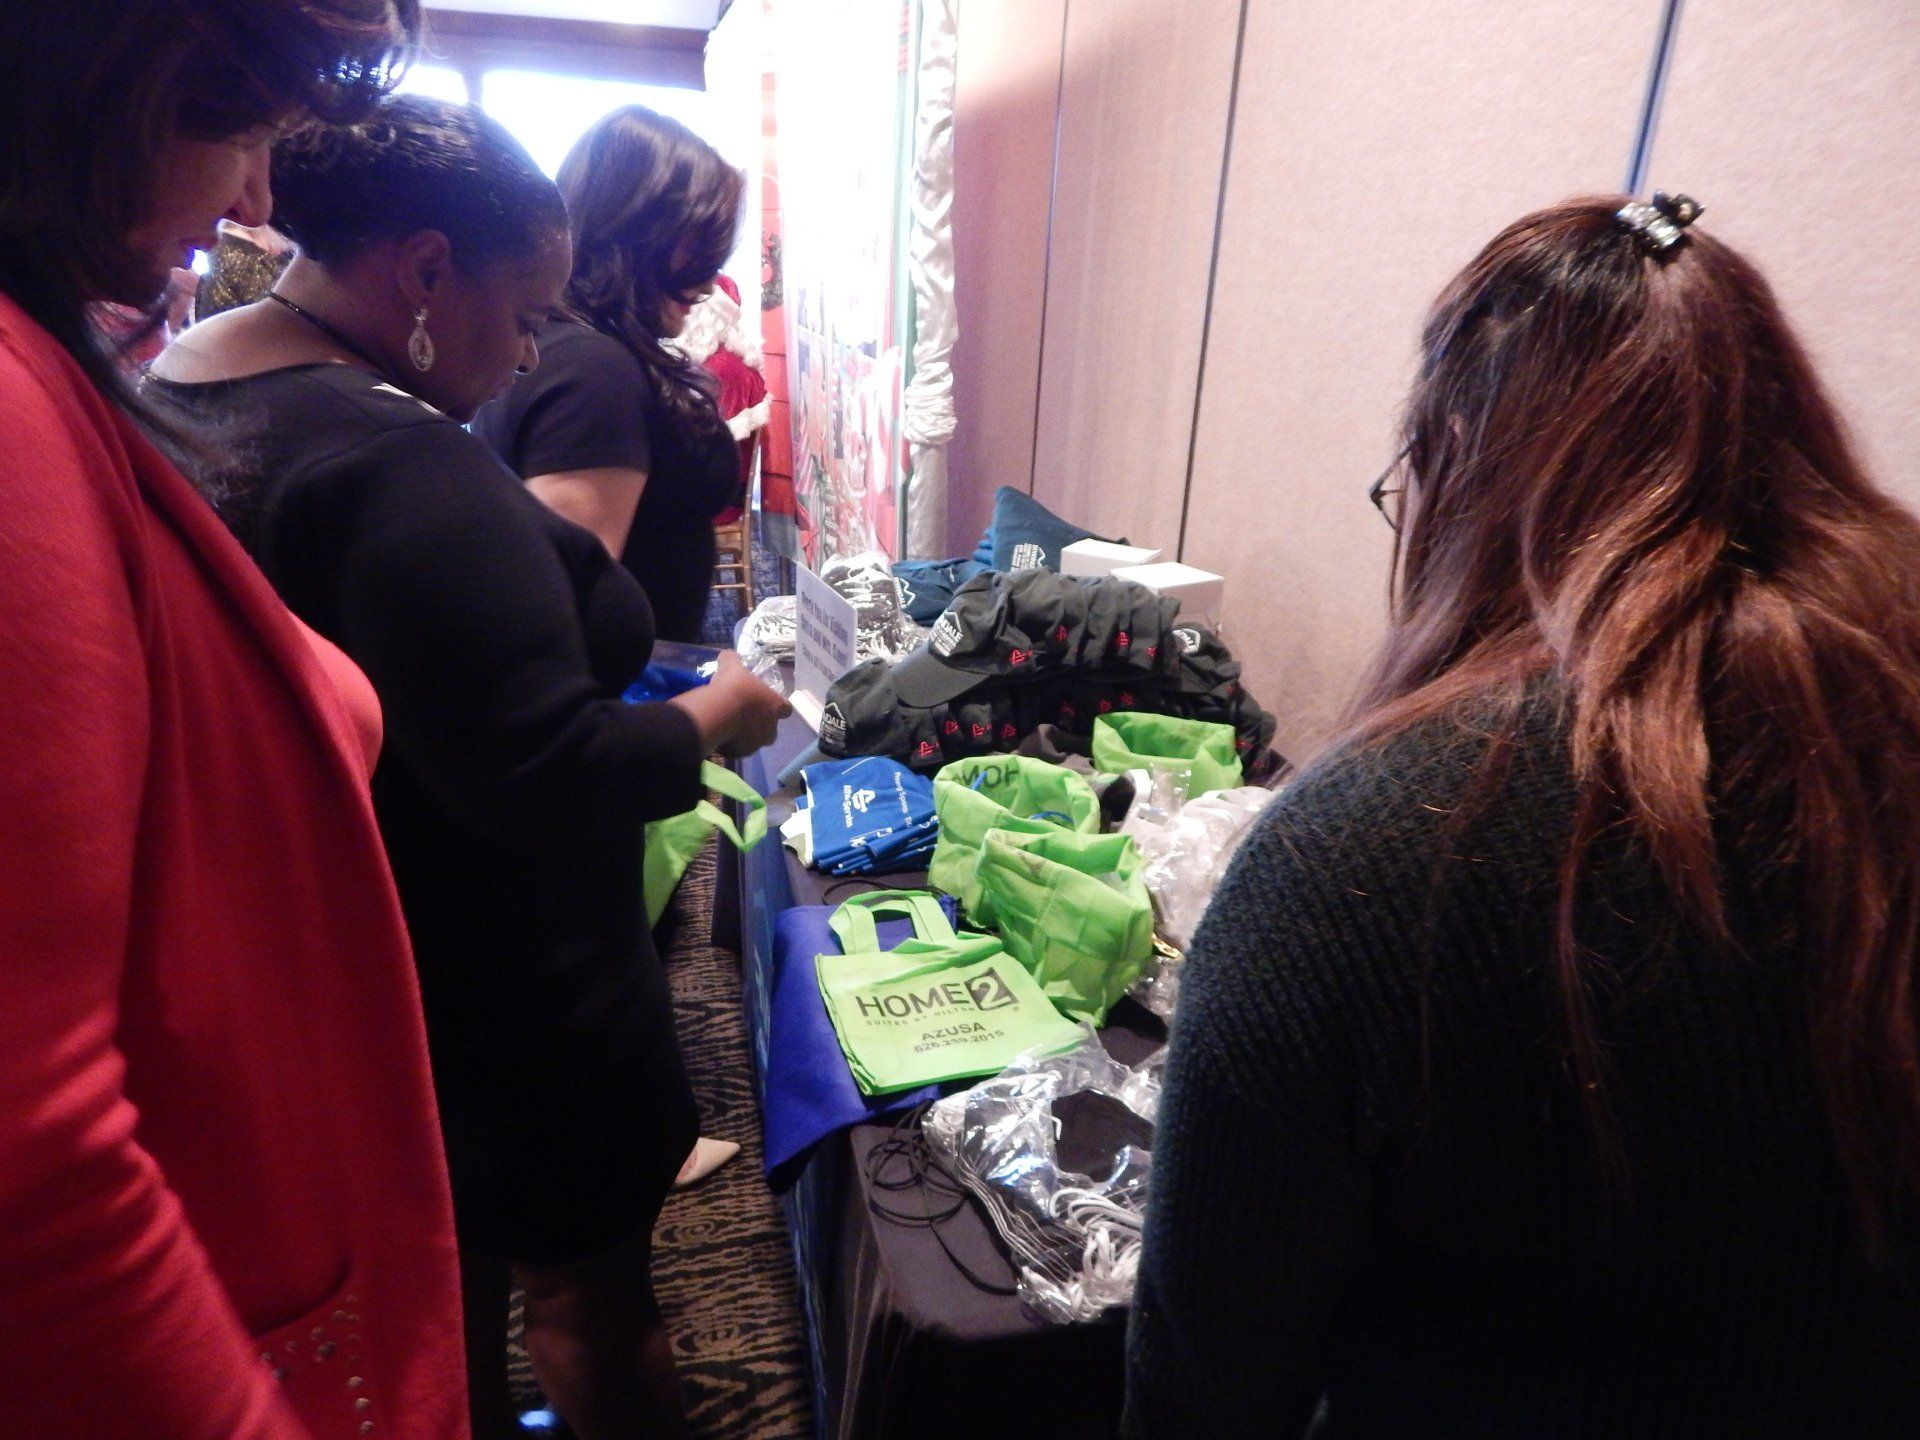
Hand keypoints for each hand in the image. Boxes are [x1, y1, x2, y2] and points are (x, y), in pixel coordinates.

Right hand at [670, 650, 789, 757]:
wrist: (717, 713)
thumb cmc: (732, 687)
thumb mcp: (731, 665)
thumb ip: (733, 659)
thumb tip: (728, 655)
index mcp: (776, 706)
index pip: (786, 708)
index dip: (778, 704)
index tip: (766, 701)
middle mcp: (771, 728)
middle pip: (771, 729)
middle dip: (761, 724)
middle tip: (745, 714)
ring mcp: (756, 744)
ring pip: (754, 741)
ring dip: (746, 735)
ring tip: (729, 725)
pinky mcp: (740, 754)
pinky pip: (737, 749)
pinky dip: (732, 744)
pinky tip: (720, 735)